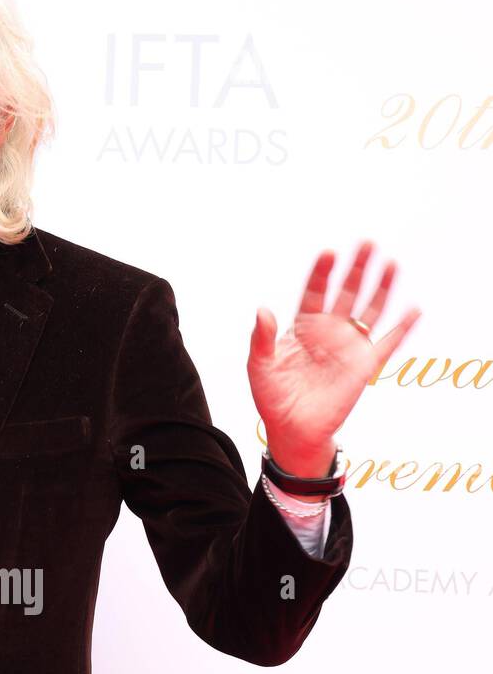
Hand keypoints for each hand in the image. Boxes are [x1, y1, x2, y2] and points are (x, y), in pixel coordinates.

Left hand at [248, 240, 421, 476]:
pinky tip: (414, 309)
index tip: (328, 253)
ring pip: (369, 311)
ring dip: (381, 288)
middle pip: (346, 293)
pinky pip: (387, 344)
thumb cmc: (273, 398)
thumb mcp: (260, 367)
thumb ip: (261, 338)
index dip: (321, 273)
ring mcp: (348, 347)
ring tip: (390, 263)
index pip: (314, 292)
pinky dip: (402, 328)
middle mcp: (329, 332)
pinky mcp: (364, 366)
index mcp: (303, 327)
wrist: (291, 431)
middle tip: (367, 243)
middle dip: (356, 269)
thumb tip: (262, 310)